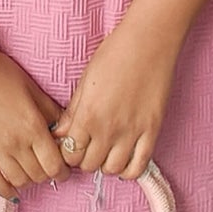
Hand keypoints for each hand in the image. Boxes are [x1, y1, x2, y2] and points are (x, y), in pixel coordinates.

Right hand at [0, 40, 68, 201]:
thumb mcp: (31, 88)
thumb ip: (51, 111)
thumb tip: (64, 129)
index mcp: (32, 125)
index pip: (54, 164)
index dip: (63, 171)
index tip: (64, 168)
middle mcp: (15, 142)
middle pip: (39, 176)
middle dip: (48, 175)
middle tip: (48, 168)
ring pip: (19, 181)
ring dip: (29, 181)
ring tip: (31, 173)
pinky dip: (6, 190)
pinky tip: (12, 189)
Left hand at [51, 22, 177, 180]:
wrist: (149, 41)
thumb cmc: (114, 53)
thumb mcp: (86, 80)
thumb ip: (73, 111)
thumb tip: (60, 133)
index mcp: (88, 115)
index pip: (69, 154)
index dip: (67, 153)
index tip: (71, 145)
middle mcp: (108, 129)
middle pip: (88, 165)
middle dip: (84, 159)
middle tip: (88, 147)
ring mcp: (132, 132)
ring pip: (112, 170)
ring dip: (105, 165)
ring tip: (106, 151)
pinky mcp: (152, 131)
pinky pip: (139, 167)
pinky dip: (129, 170)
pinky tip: (124, 158)